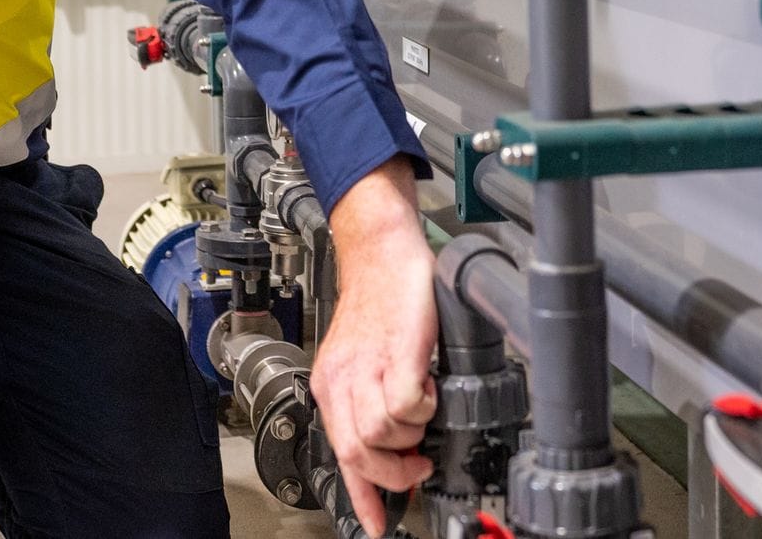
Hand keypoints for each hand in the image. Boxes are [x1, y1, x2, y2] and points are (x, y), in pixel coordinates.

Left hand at [310, 160, 437, 536]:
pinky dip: (423, 405)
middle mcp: (341, 379)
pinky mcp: (396, 350)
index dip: (362, 498)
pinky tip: (430, 387)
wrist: (384, 250)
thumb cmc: (382, 299)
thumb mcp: (365, 357)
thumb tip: (397, 443)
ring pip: (381, 434)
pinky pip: (405, 403)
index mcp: (331, 384)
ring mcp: (366, 365)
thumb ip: (374, 398)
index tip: (377, 525)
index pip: (340, 455)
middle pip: (357, 453)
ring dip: (412, 432)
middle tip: (417, 462)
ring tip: (424, 410)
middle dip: (393, 472)